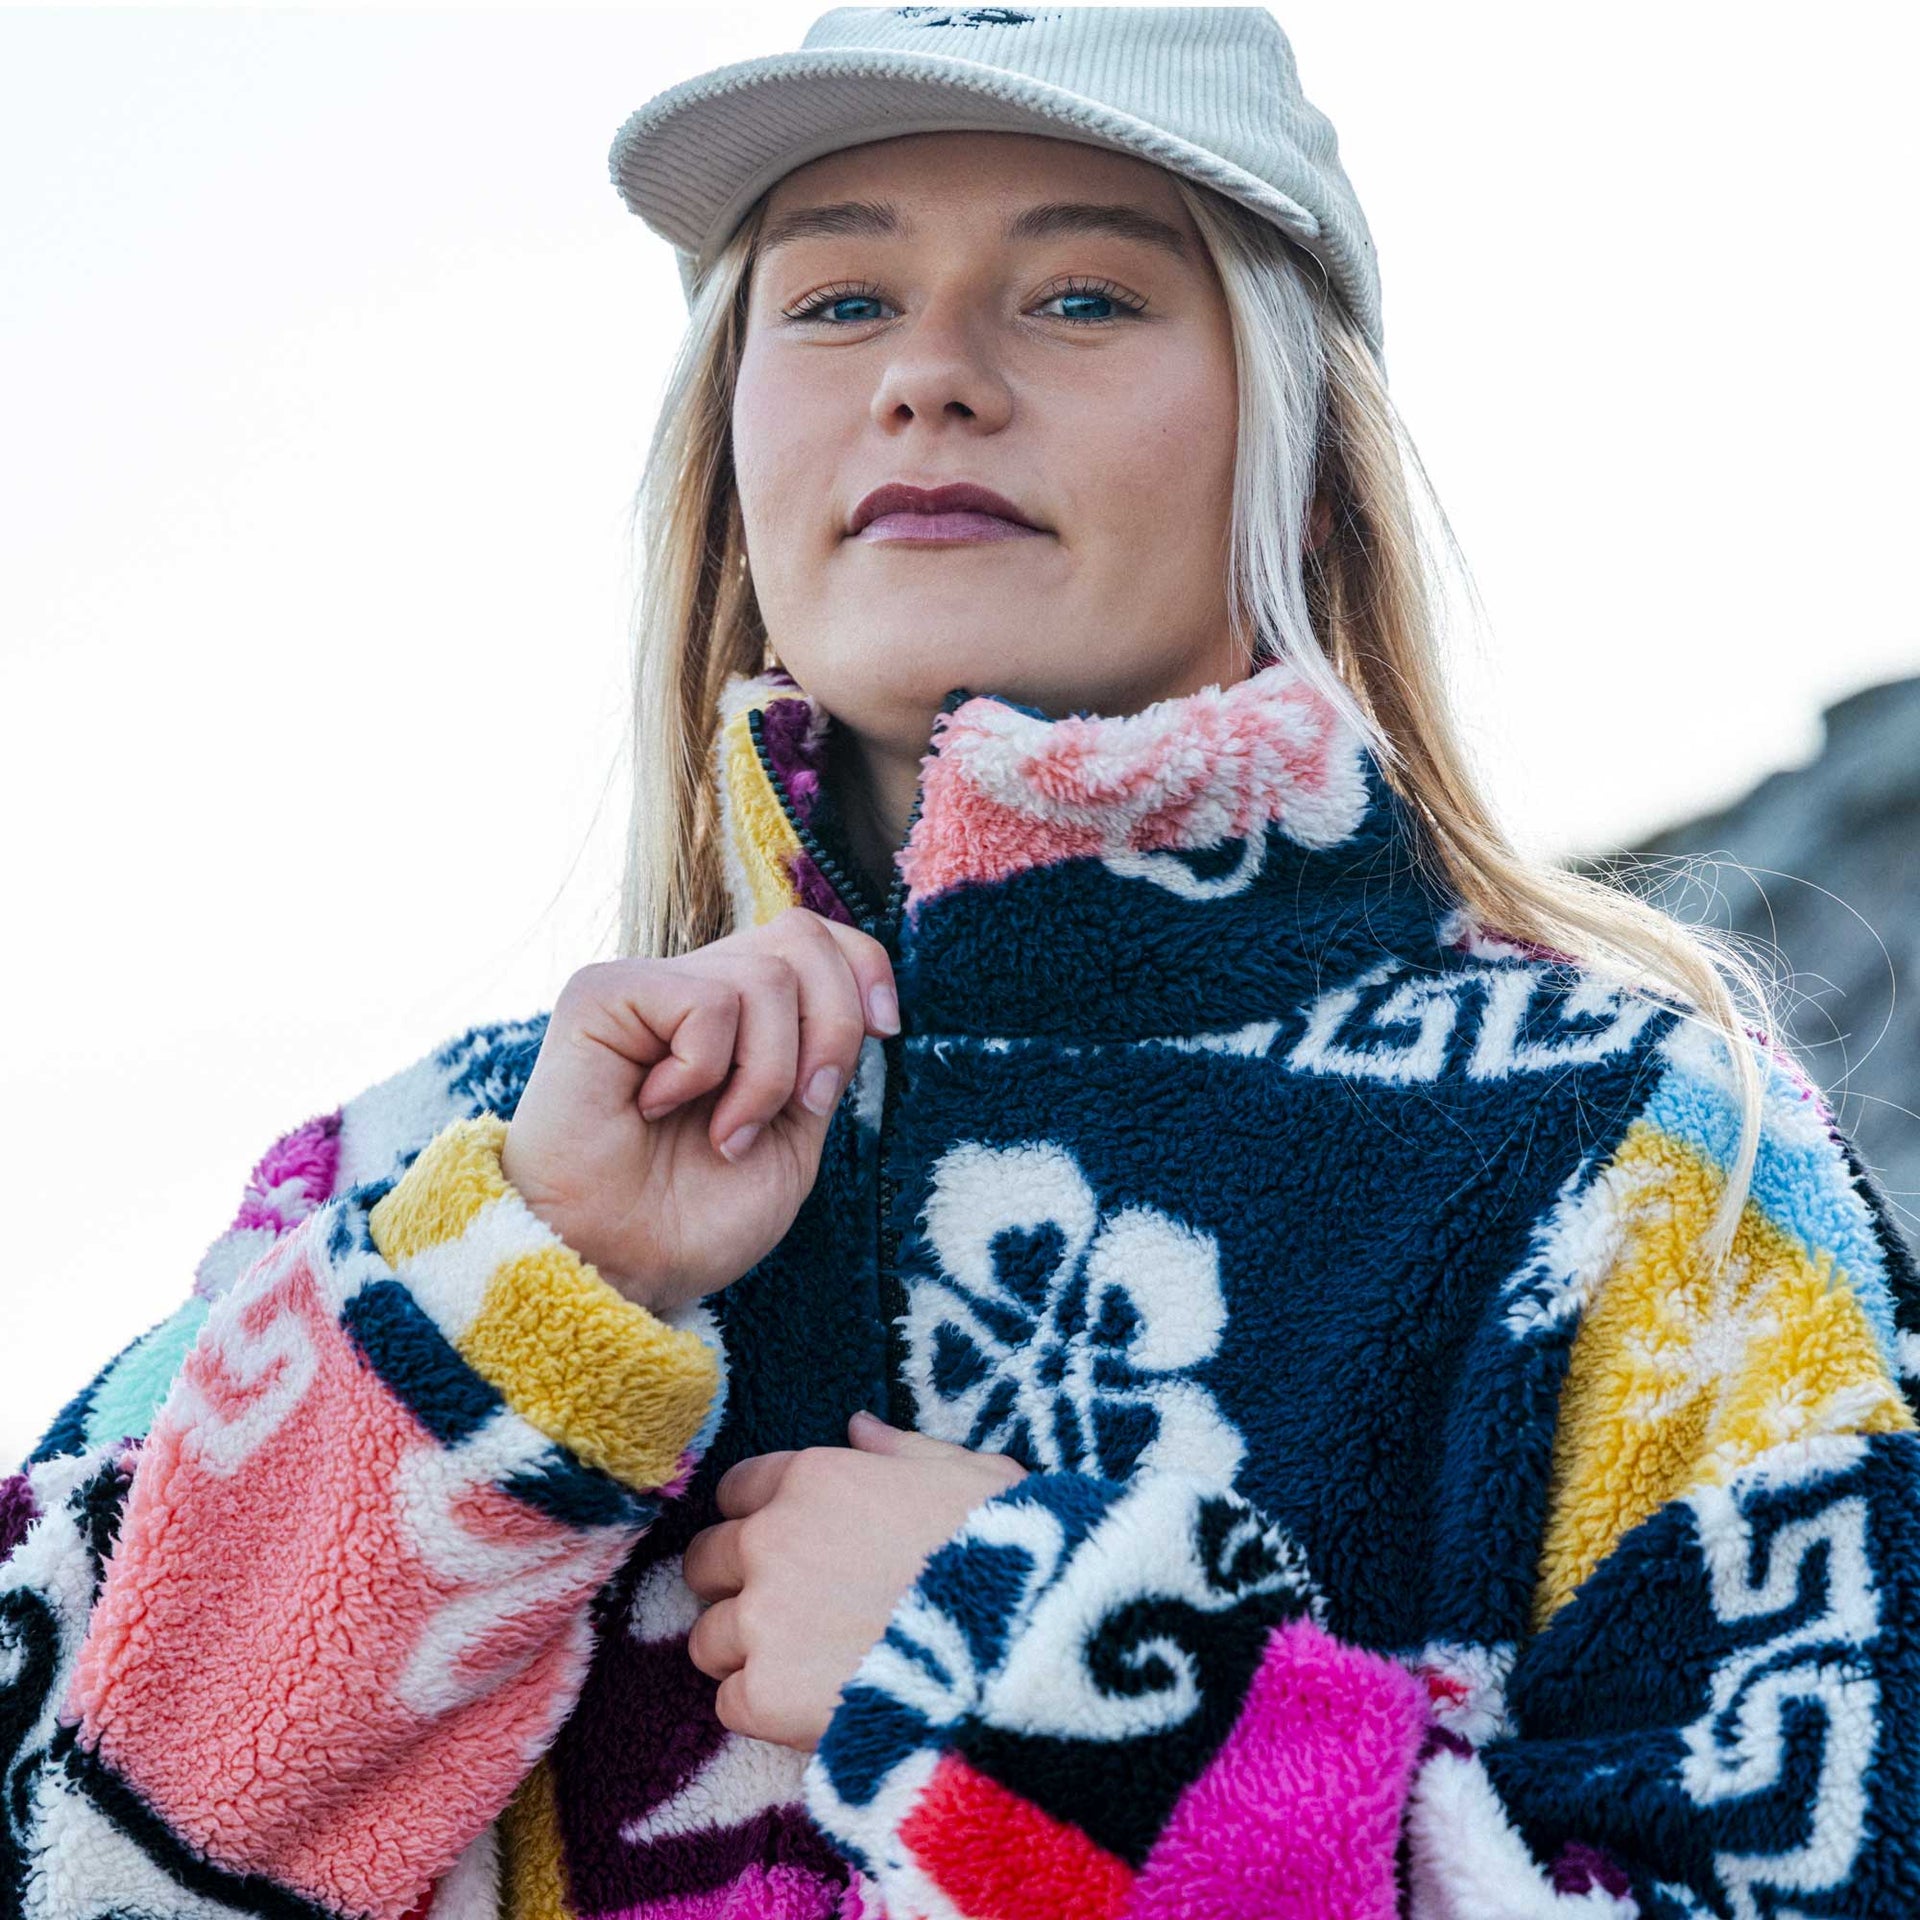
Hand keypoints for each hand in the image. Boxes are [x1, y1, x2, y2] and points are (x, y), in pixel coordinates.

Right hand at [499, 907, 898, 1315]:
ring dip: (768, 1077)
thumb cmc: (694, 1220)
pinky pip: (708, 1003)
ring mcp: (648, 987)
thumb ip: (821, 1059)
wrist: (619, 1271)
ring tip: (724, 1135)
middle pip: (801, 936)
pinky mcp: (602, 994)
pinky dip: (704, 1072)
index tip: (887, 1029)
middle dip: (832, 1026)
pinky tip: (655, 1108)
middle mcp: (694, 988)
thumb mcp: (793, 1137)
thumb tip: (863, 1000)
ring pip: (767, 976)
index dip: (864, 966)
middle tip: (804, 1105)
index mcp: (740, 1016)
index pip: (816, 937)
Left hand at [682, 1413, 1027, 1750]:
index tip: (793, 1549)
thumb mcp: (967, 1476)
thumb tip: (858, 1426)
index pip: (737, 1491)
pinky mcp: (764, 1695)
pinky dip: (766, 1712)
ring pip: (709, 1640)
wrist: (1020, 1649)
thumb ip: (901, 1450)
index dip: (762, 1520)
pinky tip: (819, 1710)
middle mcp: (770, 1540)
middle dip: (736, 1586)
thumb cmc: (1007, 1551)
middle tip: (789, 1614)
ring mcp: (762, 1618)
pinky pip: (731, 1705)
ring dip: (746, 1654)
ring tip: (809, 1671)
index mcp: (814, 1478)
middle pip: (705, 1563)